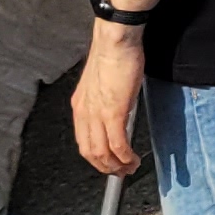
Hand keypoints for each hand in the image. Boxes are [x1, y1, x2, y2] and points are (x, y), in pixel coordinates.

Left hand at [72, 24, 146, 177]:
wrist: (115, 41)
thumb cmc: (113, 54)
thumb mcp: (103, 81)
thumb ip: (105, 99)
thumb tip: (117, 109)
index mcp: (80, 106)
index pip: (83, 140)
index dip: (95, 157)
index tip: (107, 163)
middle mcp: (85, 113)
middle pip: (90, 152)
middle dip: (105, 167)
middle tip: (119, 173)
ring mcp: (98, 114)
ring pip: (102, 153)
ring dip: (116, 166)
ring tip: (129, 169)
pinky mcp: (114, 112)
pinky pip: (118, 144)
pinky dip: (125, 156)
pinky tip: (133, 159)